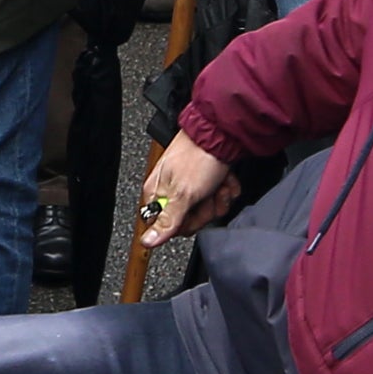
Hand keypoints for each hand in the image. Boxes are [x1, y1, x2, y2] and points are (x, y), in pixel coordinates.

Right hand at [139, 132, 238, 247]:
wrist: (222, 132)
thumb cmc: (198, 157)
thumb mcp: (183, 195)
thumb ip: (166, 222)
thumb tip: (146, 241)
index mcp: (156, 193)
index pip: (166, 226)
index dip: (184, 224)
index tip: (193, 212)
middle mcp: (170, 188)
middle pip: (189, 218)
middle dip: (205, 209)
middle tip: (208, 195)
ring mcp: (189, 182)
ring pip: (206, 207)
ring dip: (219, 198)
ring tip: (219, 184)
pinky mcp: (206, 176)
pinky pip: (217, 194)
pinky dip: (226, 188)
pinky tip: (225, 179)